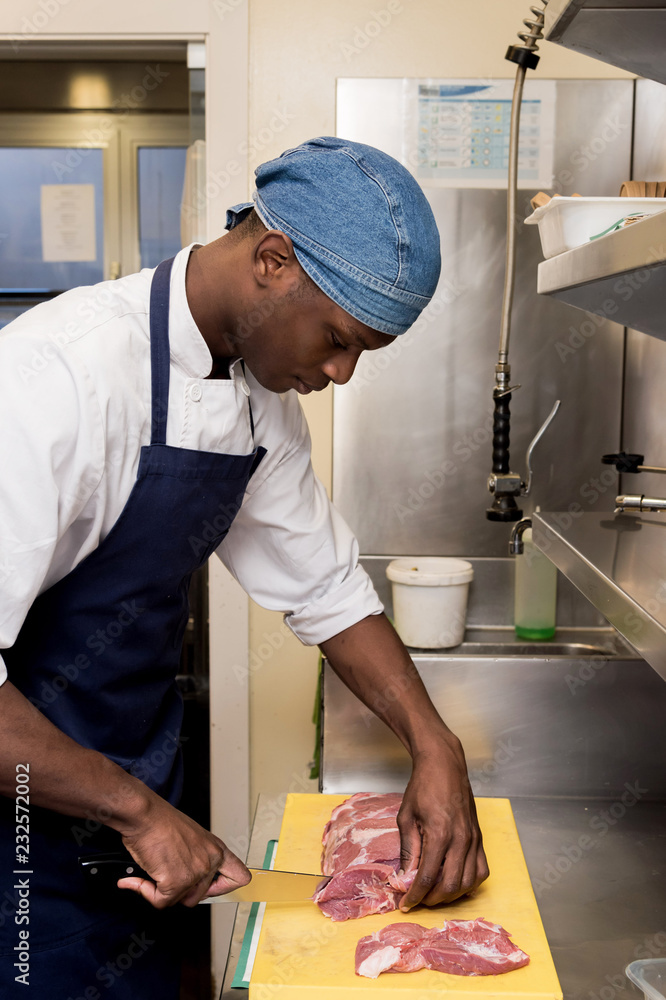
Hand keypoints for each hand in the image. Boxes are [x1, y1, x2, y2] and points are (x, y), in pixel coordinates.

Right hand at [116, 796, 250, 907]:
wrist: (144, 815)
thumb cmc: (160, 821)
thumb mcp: (191, 837)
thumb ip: (196, 858)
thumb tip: (188, 881)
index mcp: (216, 849)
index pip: (239, 877)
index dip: (224, 887)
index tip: (213, 888)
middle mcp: (210, 861)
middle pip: (201, 896)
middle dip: (183, 891)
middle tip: (168, 875)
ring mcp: (195, 873)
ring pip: (180, 900)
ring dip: (165, 892)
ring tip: (155, 871)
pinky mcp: (176, 883)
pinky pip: (160, 902)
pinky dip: (147, 892)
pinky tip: (140, 878)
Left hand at [396, 734, 488, 909]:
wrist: (444, 765)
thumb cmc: (422, 787)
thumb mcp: (406, 817)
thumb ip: (408, 849)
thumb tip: (405, 876)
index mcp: (440, 834)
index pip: (428, 877)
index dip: (415, 895)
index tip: (405, 904)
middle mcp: (461, 840)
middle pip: (450, 885)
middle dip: (432, 898)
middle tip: (418, 899)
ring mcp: (474, 839)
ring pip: (468, 882)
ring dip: (451, 894)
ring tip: (434, 892)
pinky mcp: (480, 837)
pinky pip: (482, 869)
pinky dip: (469, 882)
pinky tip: (456, 881)